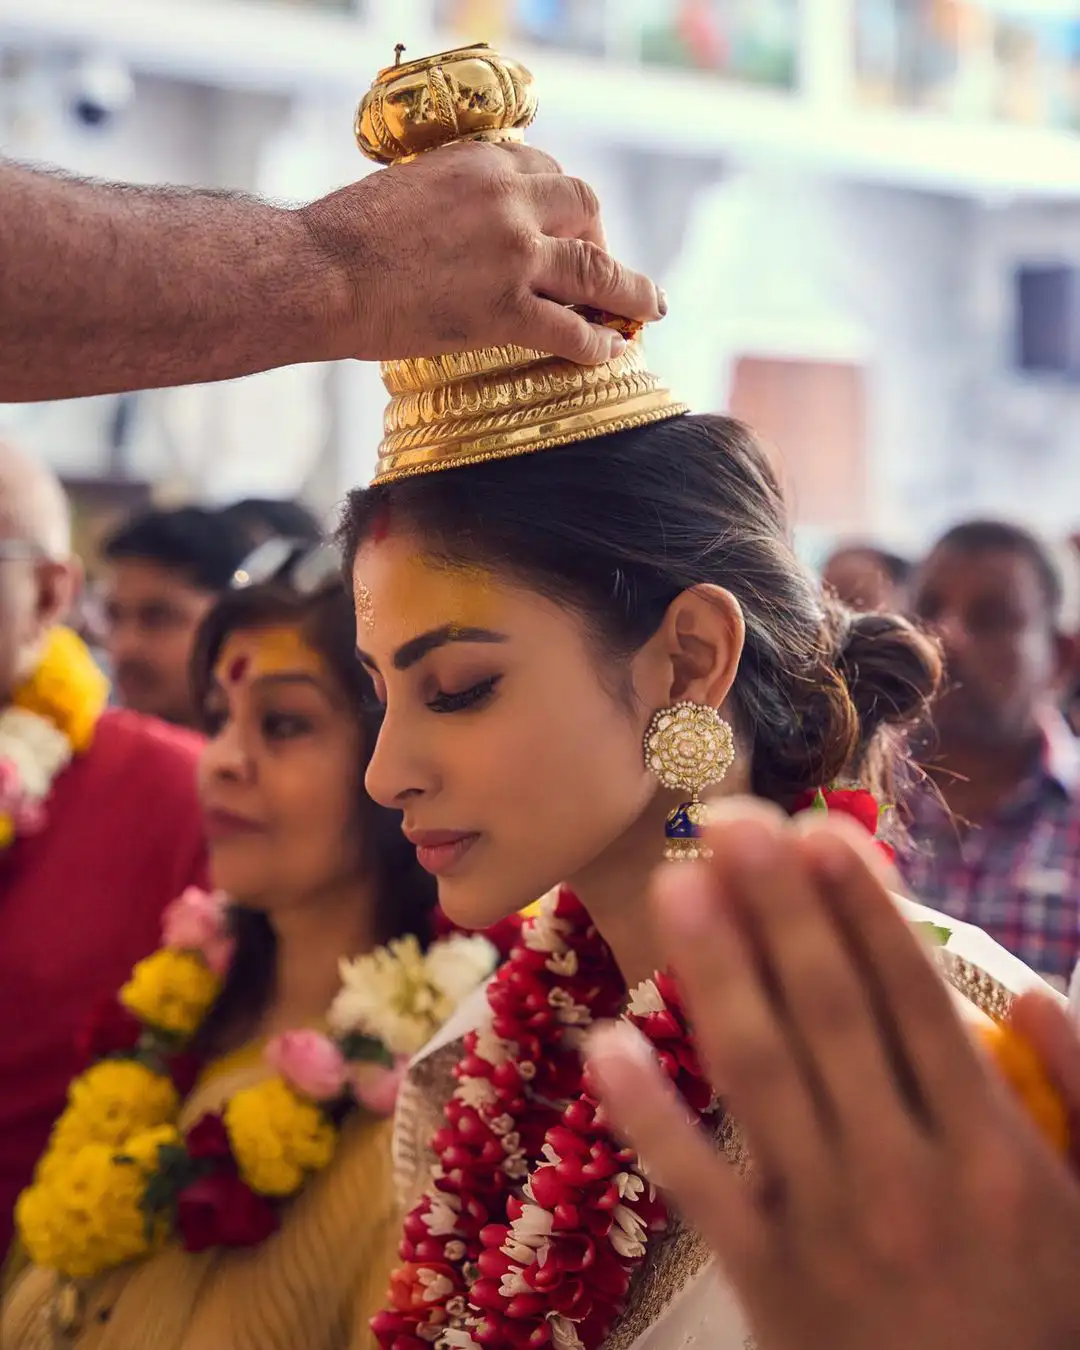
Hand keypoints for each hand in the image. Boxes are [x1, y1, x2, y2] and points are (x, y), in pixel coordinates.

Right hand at [301, 140, 664, 364]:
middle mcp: (510, 201)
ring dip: (629, 289)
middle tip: (604, 265)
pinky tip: (609, 353)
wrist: (323, 273)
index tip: (572, 222)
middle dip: (601, 235)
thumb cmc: (347, 236)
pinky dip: (597, 342)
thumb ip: (452, 196)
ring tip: (648, 307)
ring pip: (596, 268)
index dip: (567, 201)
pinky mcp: (506, 310)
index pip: (548, 170)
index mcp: (483, 163)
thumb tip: (467, 221)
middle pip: (585, 206)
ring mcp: (514, 256)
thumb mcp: (409, 186)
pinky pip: (571, 328)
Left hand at [589, 802, 1079, 1349]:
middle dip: (778, 908)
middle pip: (828, 1015)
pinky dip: (650, 1116)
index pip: (916, 1002)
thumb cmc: (1048, 1325)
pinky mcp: (766, 1278)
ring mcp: (827, 1226)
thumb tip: (1032, 993)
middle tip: (731, 820)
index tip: (823, 831)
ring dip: (715, 972)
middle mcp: (904, 1174)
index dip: (865, 912)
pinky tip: (607, 1042)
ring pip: (761, 1076)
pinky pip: (700, 1187)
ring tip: (677, 883)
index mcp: (991, 1152)